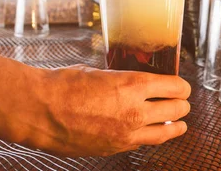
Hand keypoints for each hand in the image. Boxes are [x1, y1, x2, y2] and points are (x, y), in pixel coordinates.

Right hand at [13, 65, 190, 156]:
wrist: (38, 110)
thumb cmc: (64, 85)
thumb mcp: (101, 73)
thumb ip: (124, 80)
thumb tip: (135, 82)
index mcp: (134, 85)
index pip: (176, 87)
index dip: (182, 87)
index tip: (181, 86)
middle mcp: (136, 110)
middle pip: (177, 109)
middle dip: (181, 105)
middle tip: (182, 103)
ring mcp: (126, 133)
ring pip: (165, 132)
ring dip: (175, 126)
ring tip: (180, 125)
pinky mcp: (114, 148)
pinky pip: (142, 142)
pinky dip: (150, 136)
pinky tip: (151, 133)